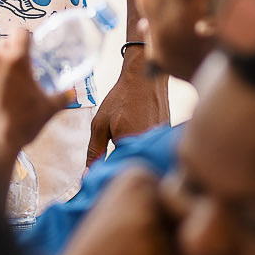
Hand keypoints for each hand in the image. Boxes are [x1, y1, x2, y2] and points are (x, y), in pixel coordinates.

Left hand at [0, 29, 73, 180]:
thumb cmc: (21, 125)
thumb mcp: (47, 110)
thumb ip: (61, 98)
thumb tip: (71, 94)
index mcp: (16, 60)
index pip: (20, 32)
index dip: (25, 38)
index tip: (28, 48)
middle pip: (0, 42)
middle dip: (8, 51)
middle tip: (15, 68)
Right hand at [45, 165, 178, 254]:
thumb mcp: (136, 226)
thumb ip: (170, 215)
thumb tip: (224, 215)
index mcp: (138, 173)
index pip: (183, 211)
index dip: (168, 243)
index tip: (134, 250)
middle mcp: (142, 179)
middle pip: (186, 226)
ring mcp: (145, 203)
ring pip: (185, 246)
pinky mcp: (148, 230)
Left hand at [88, 48, 168, 165]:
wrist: (144, 78)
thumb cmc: (120, 99)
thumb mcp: (100, 124)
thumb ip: (94, 151)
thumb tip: (87, 176)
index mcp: (131, 145)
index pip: (118, 172)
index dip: (107, 173)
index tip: (99, 173)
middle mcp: (149, 146)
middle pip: (132, 168)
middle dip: (121, 166)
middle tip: (114, 150)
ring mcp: (160, 143)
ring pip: (143, 159)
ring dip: (134, 157)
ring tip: (128, 135)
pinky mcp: (166, 139)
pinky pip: (151, 150)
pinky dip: (144, 148)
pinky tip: (139, 133)